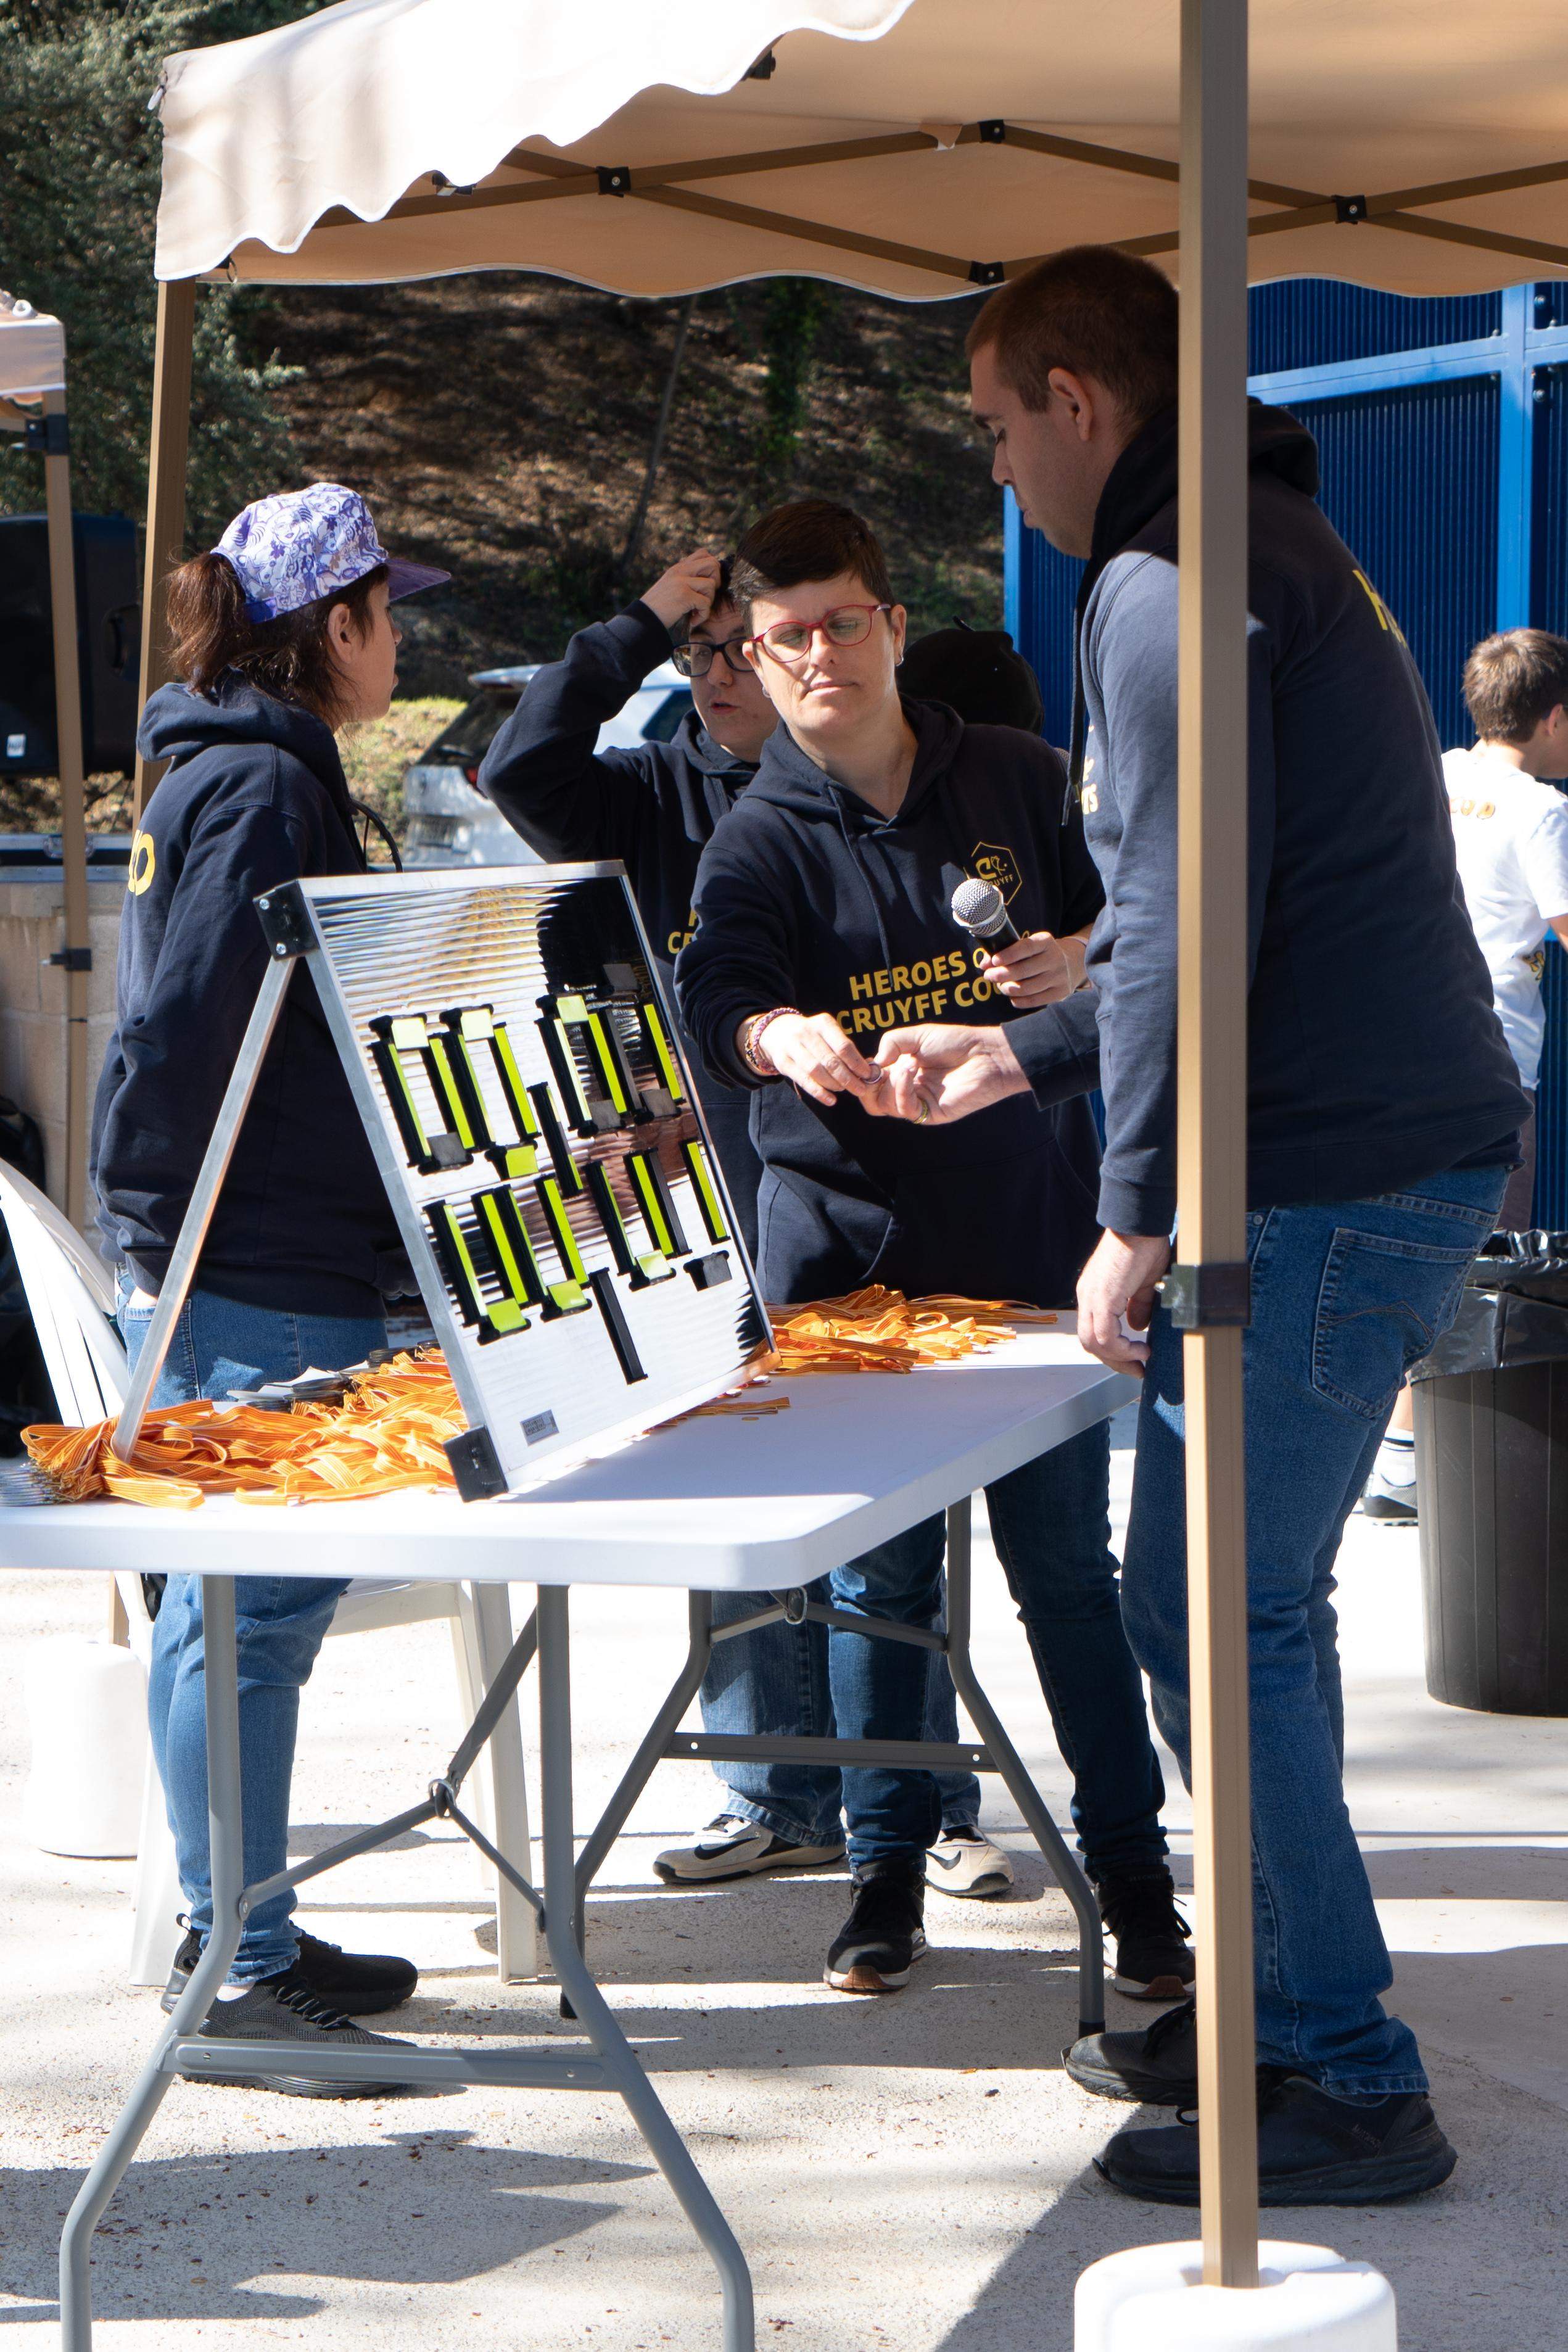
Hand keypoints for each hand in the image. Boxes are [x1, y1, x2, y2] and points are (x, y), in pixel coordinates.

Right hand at [642, 550, 722, 631]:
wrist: (644, 618)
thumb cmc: (660, 606)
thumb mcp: (671, 585)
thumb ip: (686, 578)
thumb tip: (709, 579)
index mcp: (679, 567)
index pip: (704, 553)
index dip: (712, 569)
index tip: (705, 585)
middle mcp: (680, 570)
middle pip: (713, 563)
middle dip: (716, 581)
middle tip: (706, 595)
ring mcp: (682, 582)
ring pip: (711, 584)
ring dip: (708, 601)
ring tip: (697, 610)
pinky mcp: (684, 596)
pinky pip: (706, 603)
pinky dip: (703, 615)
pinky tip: (693, 620)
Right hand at [743, 1011, 883, 1109]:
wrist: (777, 1031)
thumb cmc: (812, 1036)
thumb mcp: (827, 1032)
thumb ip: (844, 1048)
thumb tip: (867, 1071)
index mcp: (823, 1023)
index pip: (844, 1046)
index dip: (857, 1064)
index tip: (868, 1075)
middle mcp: (806, 1033)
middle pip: (831, 1061)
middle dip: (849, 1078)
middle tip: (861, 1089)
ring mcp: (792, 1047)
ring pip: (816, 1071)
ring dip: (834, 1084)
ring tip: (844, 1090)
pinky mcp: (783, 1062)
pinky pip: (803, 1080)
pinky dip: (818, 1092)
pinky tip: (830, 1100)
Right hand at [862, 1023, 1030, 1123]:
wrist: (986, 1053)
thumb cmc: (955, 1042)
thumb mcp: (916, 1035)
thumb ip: (891, 1043)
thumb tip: (874, 1063)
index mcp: (902, 1073)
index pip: (872, 1084)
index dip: (863, 1075)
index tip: (864, 1062)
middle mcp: (908, 1090)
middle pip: (873, 1102)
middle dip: (868, 1085)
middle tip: (875, 1071)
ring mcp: (919, 1103)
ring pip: (885, 1107)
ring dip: (890, 1083)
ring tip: (907, 1063)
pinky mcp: (931, 1113)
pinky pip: (906, 1109)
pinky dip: (901, 1089)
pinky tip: (910, 1071)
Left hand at [978, 929, 1085, 1007]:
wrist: (1071, 963)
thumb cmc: (1039, 955)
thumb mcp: (1028, 946)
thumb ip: (1005, 952)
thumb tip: (984, 964)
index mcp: (1046, 941)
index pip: (1026, 947)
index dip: (1008, 954)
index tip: (994, 961)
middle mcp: (1055, 958)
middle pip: (1024, 970)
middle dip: (1001, 974)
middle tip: (989, 976)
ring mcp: (1059, 976)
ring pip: (1027, 988)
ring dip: (1008, 989)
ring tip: (1001, 986)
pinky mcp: (1060, 992)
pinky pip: (1034, 1000)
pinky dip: (1018, 1000)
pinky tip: (1012, 996)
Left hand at [1076, 1229, 1172, 1373]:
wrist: (1141, 1223)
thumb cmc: (1144, 1245)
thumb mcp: (1143, 1283)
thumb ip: (1137, 1306)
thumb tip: (1138, 1326)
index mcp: (1094, 1293)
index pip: (1093, 1332)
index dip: (1112, 1351)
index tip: (1134, 1361)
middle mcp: (1087, 1296)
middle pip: (1089, 1343)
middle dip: (1114, 1361)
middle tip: (1137, 1370)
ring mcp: (1092, 1297)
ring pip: (1093, 1343)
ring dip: (1119, 1358)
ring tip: (1142, 1359)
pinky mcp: (1102, 1296)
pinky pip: (1105, 1335)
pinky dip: (1122, 1348)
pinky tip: (1141, 1348)